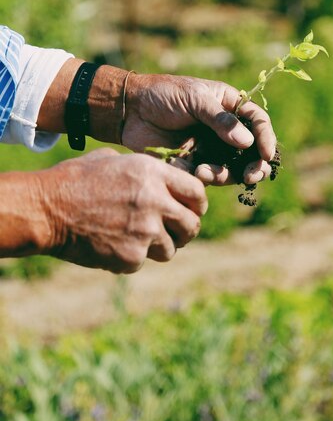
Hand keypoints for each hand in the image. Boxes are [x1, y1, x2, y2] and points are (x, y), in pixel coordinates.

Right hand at [37, 148, 206, 273]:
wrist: (46, 209)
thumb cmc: (75, 180)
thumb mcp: (111, 159)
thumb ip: (143, 170)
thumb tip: (164, 181)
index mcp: (152, 173)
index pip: (197, 192)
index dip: (197, 203)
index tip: (191, 209)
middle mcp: (155, 201)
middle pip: (192, 225)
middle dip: (185, 230)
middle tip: (174, 232)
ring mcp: (145, 232)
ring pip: (171, 249)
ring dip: (159, 246)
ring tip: (136, 238)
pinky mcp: (131, 257)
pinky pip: (143, 261)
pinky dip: (131, 257)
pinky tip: (112, 244)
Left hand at [123, 74, 275, 185]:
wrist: (130, 110)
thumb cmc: (163, 95)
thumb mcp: (194, 99)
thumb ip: (220, 119)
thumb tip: (248, 142)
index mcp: (229, 106)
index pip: (257, 122)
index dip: (266, 138)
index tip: (266, 154)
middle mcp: (224, 129)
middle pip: (251, 152)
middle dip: (255, 166)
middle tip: (251, 176)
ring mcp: (210, 147)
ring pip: (231, 169)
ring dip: (226, 176)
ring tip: (206, 172)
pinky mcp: (193, 163)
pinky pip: (207, 176)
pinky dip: (204, 177)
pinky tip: (191, 169)